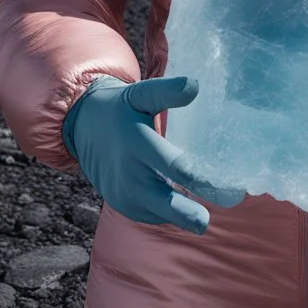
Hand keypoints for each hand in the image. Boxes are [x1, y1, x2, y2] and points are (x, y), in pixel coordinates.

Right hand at [62, 74, 244, 234]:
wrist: (86, 129)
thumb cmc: (122, 109)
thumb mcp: (141, 94)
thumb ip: (166, 92)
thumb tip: (195, 85)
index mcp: (137, 144)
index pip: (172, 165)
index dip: (197, 176)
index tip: (220, 183)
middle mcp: (129, 174)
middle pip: (161, 201)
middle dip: (184, 214)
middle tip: (204, 222)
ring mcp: (124, 194)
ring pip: (158, 212)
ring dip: (180, 214)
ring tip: (203, 213)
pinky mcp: (124, 206)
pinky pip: (151, 214)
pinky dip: (167, 213)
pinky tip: (183, 205)